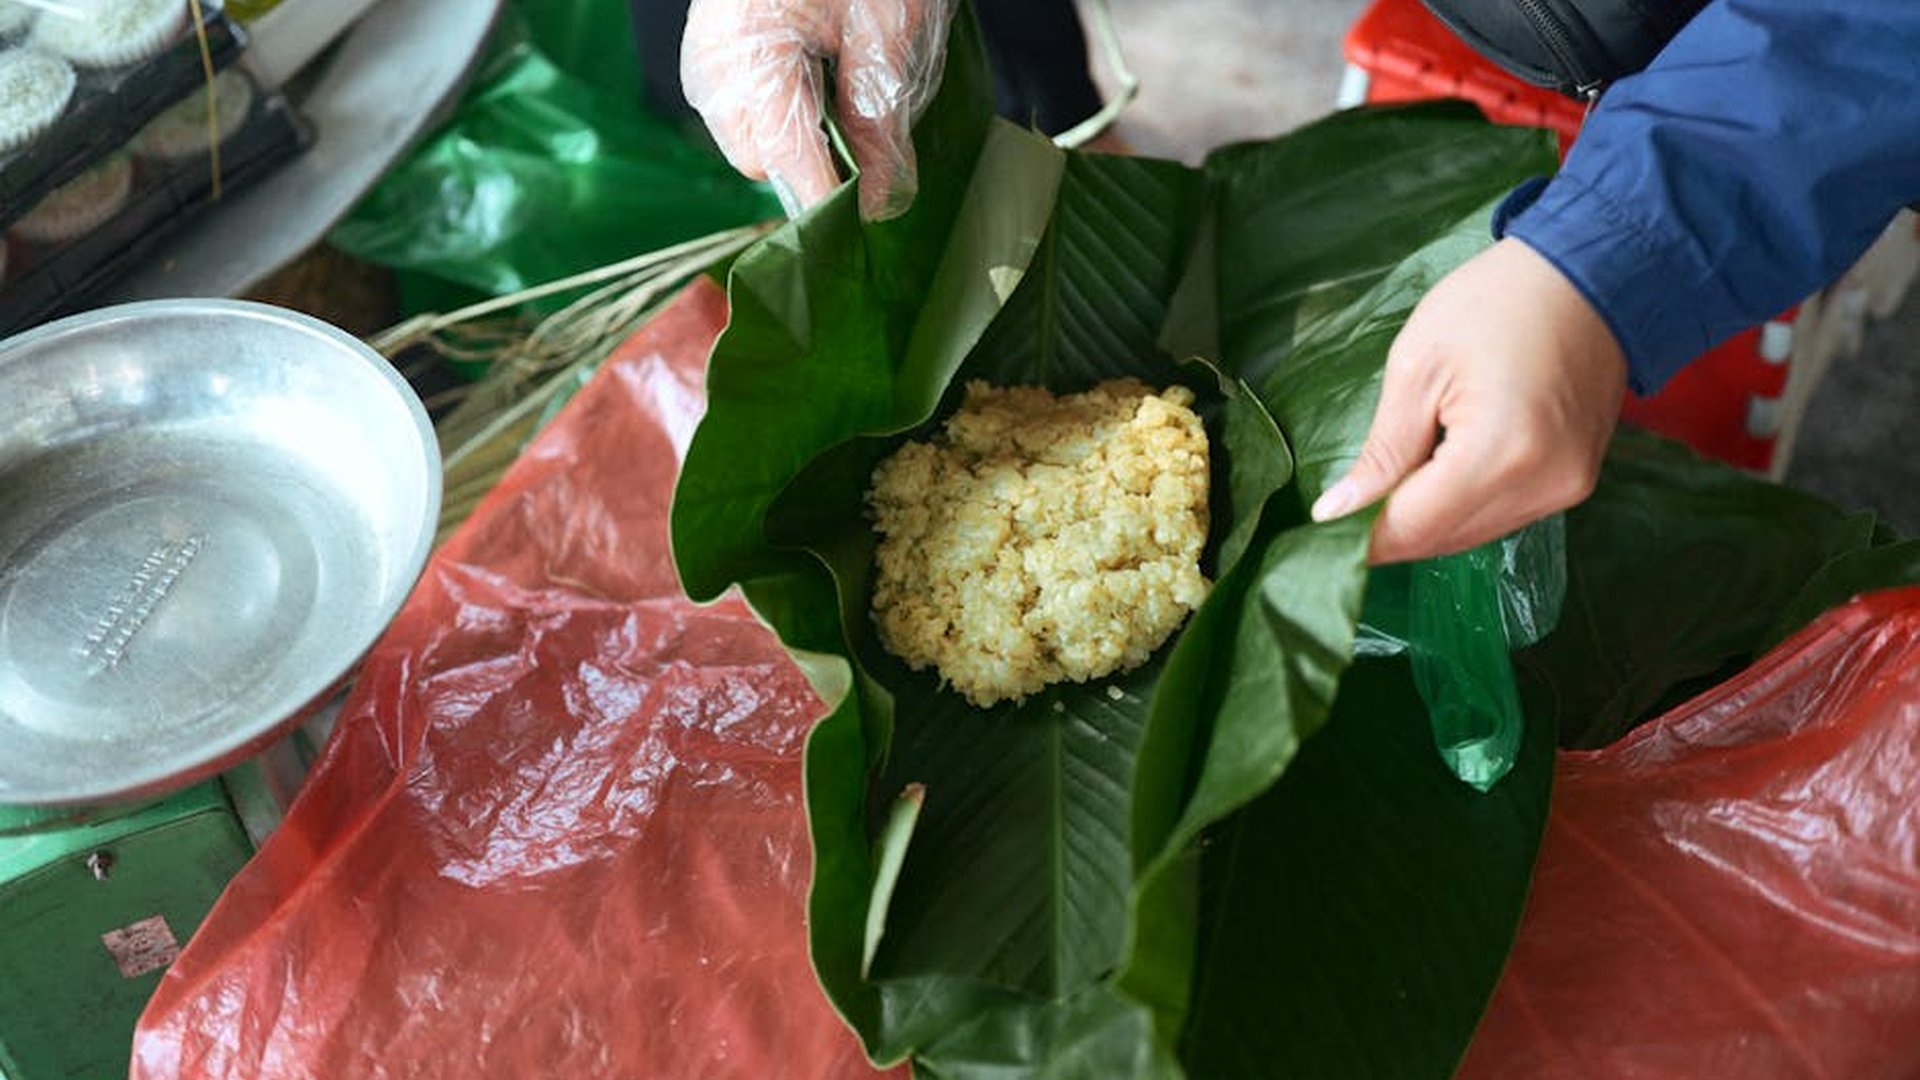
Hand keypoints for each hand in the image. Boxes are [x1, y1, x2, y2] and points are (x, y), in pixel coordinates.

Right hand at [681, 0, 956, 219]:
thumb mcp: (887, 30)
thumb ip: (881, 123)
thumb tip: (881, 203)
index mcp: (753, 49)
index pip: (787, 158)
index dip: (829, 198)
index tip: (867, 219)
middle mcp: (714, 61)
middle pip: (762, 159)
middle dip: (815, 159)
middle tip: (867, 125)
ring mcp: (705, 56)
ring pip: (750, 142)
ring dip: (799, 135)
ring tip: (839, 84)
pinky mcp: (711, 52)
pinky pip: (743, 111)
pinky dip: (783, 108)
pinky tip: (815, 74)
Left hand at [1311, 237, 1627, 563]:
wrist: (1592, 274)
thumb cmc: (1495, 302)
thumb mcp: (1418, 367)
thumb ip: (1382, 451)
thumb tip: (1336, 512)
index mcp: (1500, 452)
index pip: (1413, 527)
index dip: (1361, 539)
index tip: (1321, 535)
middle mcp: (1543, 484)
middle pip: (1442, 540)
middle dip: (1389, 532)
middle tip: (1343, 509)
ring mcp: (1567, 488)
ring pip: (1471, 535)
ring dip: (1425, 522)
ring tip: (1388, 486)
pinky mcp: (1577, 482)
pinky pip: (1504, 516)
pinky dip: (1462, 507)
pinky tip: (1437, 475)